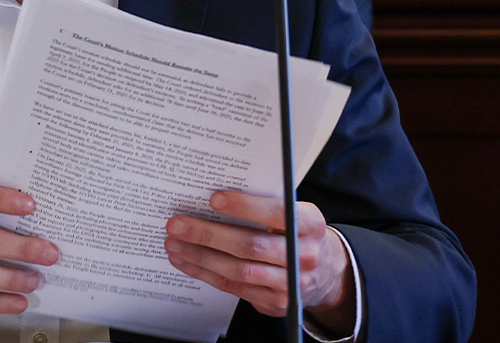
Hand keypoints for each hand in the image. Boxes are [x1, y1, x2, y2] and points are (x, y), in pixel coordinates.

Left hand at [165, 191, 353, 334]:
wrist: (325, 272)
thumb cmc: (298, 232)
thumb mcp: (294, 212)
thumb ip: (265, 205)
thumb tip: (214, 197)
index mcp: (310, 224)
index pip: (277, 213)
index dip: (245, 207)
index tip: (214, 199)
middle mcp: (303, 255)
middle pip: (250, 246)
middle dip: (208, 234)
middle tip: (177, 224)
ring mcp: (290, 283)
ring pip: (238, 271)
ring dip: (200, 256)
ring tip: (173, 243)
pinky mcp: (275, 302)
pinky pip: (233, 287)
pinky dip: (205, 273)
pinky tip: (186, 260)